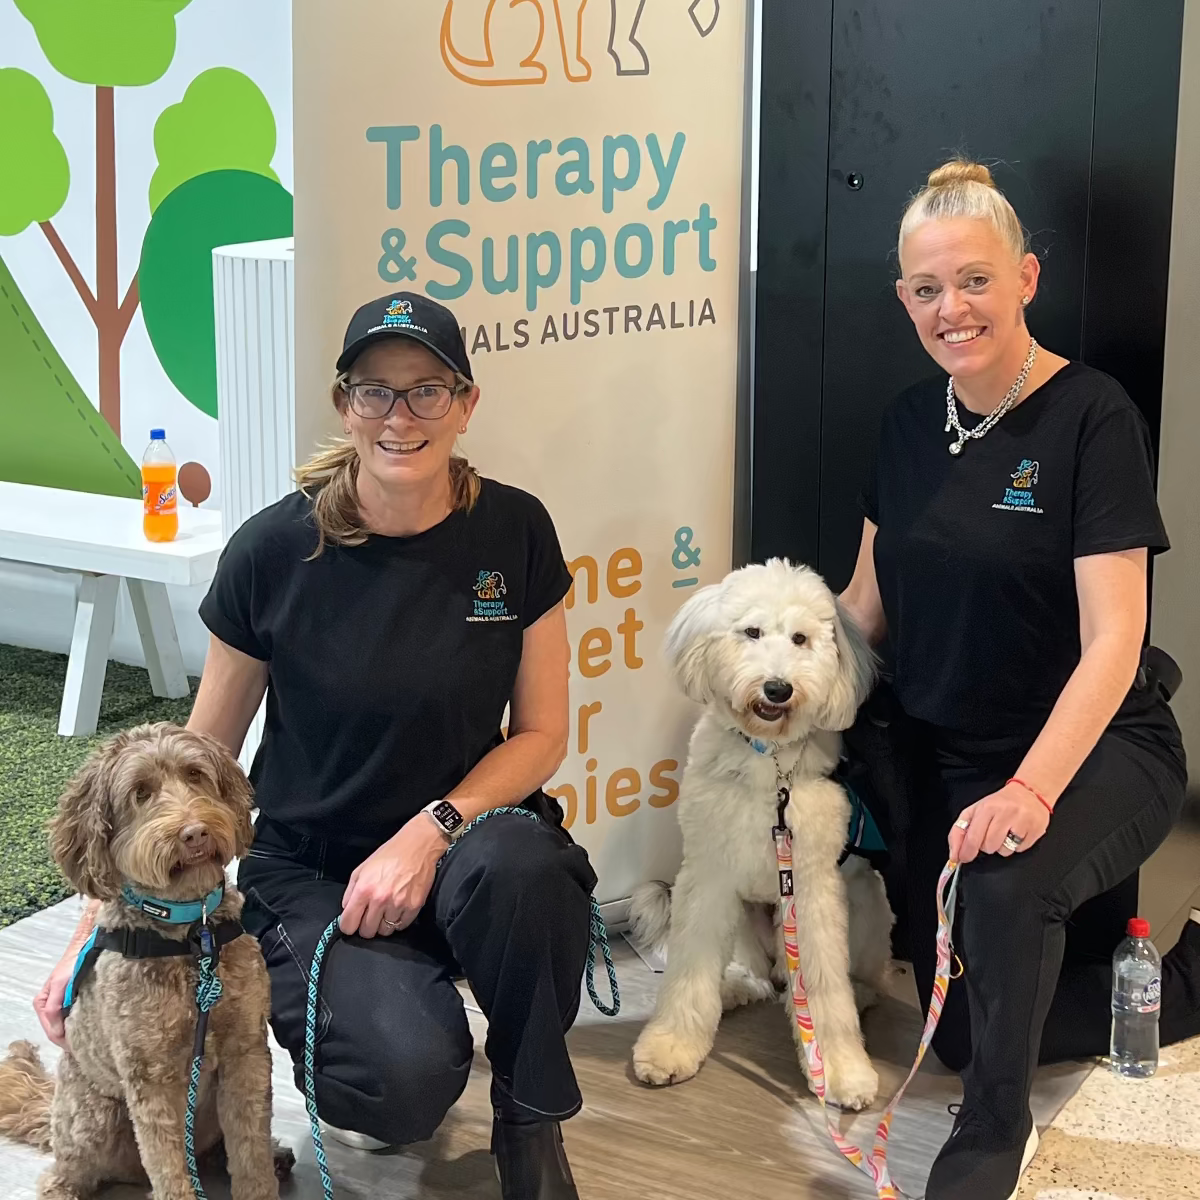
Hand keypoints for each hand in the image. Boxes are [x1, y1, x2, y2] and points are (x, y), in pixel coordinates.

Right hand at [34, 946, 80, 1048]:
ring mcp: (62, 1005)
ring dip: (76, 1032)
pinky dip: (81, 1023)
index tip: (79, 1047)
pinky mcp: (74, 1001)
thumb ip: (54, 1008)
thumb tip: (58, 1032)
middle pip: (58, 1032)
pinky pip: (75, 1017)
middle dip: (69, 1039)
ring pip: (67, 1026)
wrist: (85, 948)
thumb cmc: (72, 964)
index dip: (64, 1042)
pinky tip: (91, 1026)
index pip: (51, 1032)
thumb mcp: (60, 985)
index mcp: (42, 1005)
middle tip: (87, 1046)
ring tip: (90, 1038)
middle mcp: (50, 1007)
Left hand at [339, 814, 448, 937]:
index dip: (348, 925)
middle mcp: (380, 899)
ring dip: (383, 924)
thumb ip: (350, 892)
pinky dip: (398, 921)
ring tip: (386, 910)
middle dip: (366, 926)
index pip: (348, 924)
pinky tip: (398, 908)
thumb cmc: (390, 854)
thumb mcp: (362, 868)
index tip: (352, 922)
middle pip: (366, 932)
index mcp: (364, 889)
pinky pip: (401, 926)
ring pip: (385, 931)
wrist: (418, 845)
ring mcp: (398, 904)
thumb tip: (347, 910)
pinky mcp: (414, 906)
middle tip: (371, 915)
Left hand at [948, 783, 1051, 863]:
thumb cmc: (999, 803)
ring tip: (1005, 833)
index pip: (973, 836)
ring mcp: (1022, 822)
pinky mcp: (1036, 830)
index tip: (962, 858)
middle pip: (988, 846)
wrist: (1029, 792)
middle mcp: (1005, 813)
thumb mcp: (975, 810)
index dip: (966, 851)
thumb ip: (960, 830)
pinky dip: (1016, 846)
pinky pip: (1020, 850)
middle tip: (989, 836)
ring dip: (1001, 847)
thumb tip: (954, 853)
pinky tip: (1017, 833)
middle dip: (985, 846)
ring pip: (1004, 851)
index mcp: (987, 808)